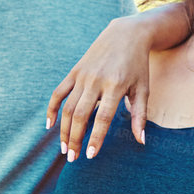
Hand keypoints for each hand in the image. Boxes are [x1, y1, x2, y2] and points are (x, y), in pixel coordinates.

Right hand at [46, 13, 153, 160]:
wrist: (126, 35)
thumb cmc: (138, 66)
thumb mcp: (143, 89)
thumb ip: (140, 115)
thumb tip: (141, 141)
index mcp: (115, 86)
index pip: (103, 118)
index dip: (95, 138)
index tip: (89, 156)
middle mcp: (96, 81)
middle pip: (80, 115)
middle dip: (75, 139)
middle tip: (72, 158)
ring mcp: (82, 76)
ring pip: (67, 107)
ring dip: (63, 129)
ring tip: (64, 148)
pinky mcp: (74, 72)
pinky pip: (58, 93)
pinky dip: (52, 109)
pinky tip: (50, 125)